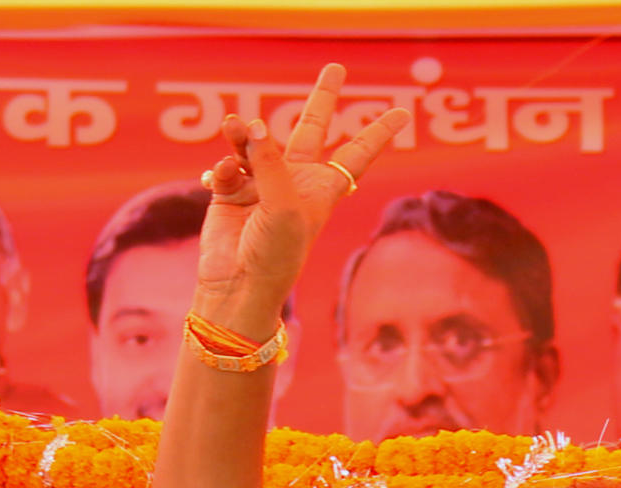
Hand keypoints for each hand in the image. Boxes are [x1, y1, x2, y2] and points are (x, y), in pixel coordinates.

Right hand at [191, 65, 411, 338]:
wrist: (238, 287)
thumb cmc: (274, 253)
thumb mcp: (282, 204)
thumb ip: (269, 159)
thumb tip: (251, 125)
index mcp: (322, 188)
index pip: (358, 153)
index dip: (378, 132)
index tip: (403, 112)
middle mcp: (294, 181)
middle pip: (311, 128)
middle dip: (322, 98)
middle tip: (335, 67)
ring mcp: (261, 184)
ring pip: (255, 142)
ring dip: (243, 133)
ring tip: (233, 127)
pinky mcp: (230, 192)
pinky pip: (225, 166)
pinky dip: (221, 168)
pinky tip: (217, 179)